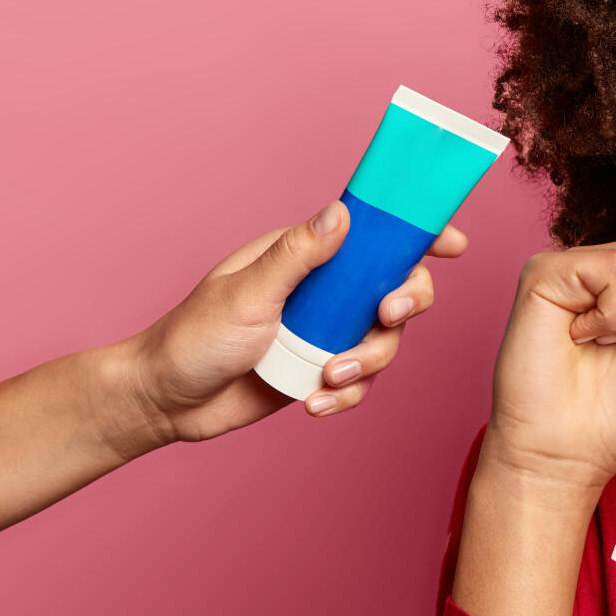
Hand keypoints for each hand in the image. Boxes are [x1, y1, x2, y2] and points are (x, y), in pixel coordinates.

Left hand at [117, 202, 467, 445]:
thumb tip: (342, 213)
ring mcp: (324, 333)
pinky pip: (360, 383)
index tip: (451, 243)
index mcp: (303, 257)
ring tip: (329, 377)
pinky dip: (346, 395)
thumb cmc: (192, 337)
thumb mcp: (247, 293)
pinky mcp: (320, 373)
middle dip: (405, 303)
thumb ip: (297, 255)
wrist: (165, 403)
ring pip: (384, 341)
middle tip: (388, 314)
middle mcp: (322, 292)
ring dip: (367, 361)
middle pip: (394, 286)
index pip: (369, 234)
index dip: (414, 234)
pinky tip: (314, 403)